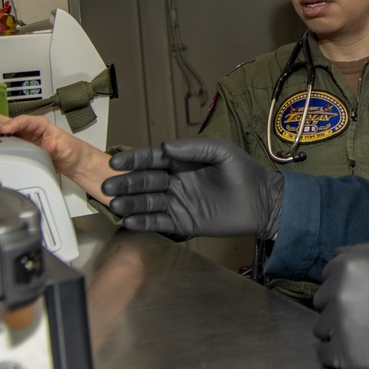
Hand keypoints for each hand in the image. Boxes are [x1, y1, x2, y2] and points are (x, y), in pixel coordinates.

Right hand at [0, 114, 115, 202]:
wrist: (71, 161)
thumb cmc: (70, 151)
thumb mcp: (66, 150)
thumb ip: (56, 147)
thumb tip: (50, 144)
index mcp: (39, 125)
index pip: (23, 121)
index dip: (13, 125)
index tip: (4, 130)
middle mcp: (27, 128)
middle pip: (3, 121)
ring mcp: (19, 136)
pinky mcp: (14, 145)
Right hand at [103, 139, 282, 238]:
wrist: (262, 202)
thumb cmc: (243, 171)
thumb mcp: (221, 152)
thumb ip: (193, 148)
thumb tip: (164, 146)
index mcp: (182, 162)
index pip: (152, 160)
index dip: (134, 160)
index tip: (115, 162)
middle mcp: (175, 182)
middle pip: (144, 182)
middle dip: (125, 183)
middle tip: (106, 186)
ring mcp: (178, 202)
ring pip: (148, 202)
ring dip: (130, 204)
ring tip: (114, 205)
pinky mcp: (183, 222)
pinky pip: (159, 222)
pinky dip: (144, 222)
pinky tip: (129, 222)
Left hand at [313, 243, 368, 368]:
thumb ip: (364, 250)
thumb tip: (336, 251)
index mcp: (350, 267)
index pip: (329, 272)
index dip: (347, 280)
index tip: (365, 290)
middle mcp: (340, 295)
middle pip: (323, 300)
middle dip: (339, 303)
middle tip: (367, 310)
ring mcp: (341, 327)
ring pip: (323, 326)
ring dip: (338, 327)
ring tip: (365, 329)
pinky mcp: (346, 356)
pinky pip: (324, 352)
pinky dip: (337, 351)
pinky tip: (359, 347)